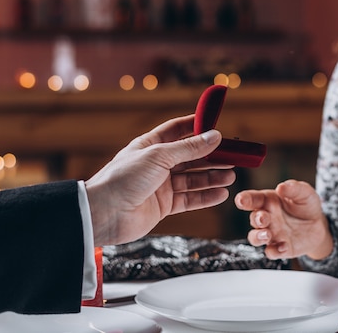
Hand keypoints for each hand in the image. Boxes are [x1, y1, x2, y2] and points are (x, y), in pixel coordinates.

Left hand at [85, 114, 235, 245]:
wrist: (103, 214)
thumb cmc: (123, 179)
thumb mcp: (159, 156)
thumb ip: (189, 148)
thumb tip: (215, 136)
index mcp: (151, 145)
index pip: (178, 130)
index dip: (197, 126)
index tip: (218, 125)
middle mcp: (157, 164)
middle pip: (191, 156)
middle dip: (212, 156)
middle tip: (233, 156)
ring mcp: (161, 185)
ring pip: (193, 179)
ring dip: (212, 177)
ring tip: (231, 176)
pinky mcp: (164, 205)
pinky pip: (190, 199)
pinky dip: (206, 196)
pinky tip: (221, 194)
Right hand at [234, 180, 332, 259]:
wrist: (319, 226)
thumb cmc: (306, 205)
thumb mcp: (304, 193)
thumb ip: (294, 189)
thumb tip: (281, 187)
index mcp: (268, 201)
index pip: (253, 199)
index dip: (245, 199)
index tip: (241, 200)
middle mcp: (267, 218)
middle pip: (254, 219)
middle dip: (256, 219)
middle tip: (264, 218)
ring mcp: (272, 234)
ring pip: (255, 238)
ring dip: (258, 237)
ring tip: (268, 235)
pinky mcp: (280, 248)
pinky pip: (271, 252)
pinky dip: (275, 251)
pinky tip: (284, 246)